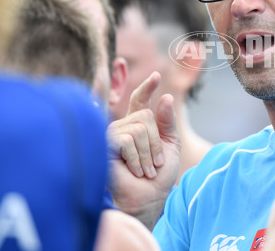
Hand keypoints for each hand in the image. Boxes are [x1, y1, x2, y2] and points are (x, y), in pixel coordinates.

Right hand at [107, 72, 180, 229]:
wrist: (148, 199)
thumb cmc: (158, 176)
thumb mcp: (170, 145)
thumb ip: (168, 122)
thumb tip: (165, 97)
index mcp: (137, 125)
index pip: (139, 100)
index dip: (146, 88)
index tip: (156, 76)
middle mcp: (122, 127)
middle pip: (146, 116)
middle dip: (156, 142)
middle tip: (155, 163)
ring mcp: (111, 136)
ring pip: (139, 128)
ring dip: (148, 153)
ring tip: (145, 170)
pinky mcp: (104, 147)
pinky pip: (127, 140)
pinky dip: (137, 157)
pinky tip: (135, 171)